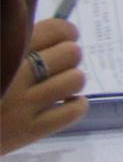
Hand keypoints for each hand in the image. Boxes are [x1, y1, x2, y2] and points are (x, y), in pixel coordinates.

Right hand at [0, 19, 86, 153]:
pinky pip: (75, 110)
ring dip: (71, 82)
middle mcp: (14, 76)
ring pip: (76, 79)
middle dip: (68, 58)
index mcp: (4, 53)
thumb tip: (61, 31)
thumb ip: (16, 44)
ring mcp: (21, 105)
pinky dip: (76, 105)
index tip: (64, 39)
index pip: (56, 29)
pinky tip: (61, 105)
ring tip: (56, 88)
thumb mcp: (0, 60)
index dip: (67, 33)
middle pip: (71, 53)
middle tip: (56, 68)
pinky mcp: (27, 132)